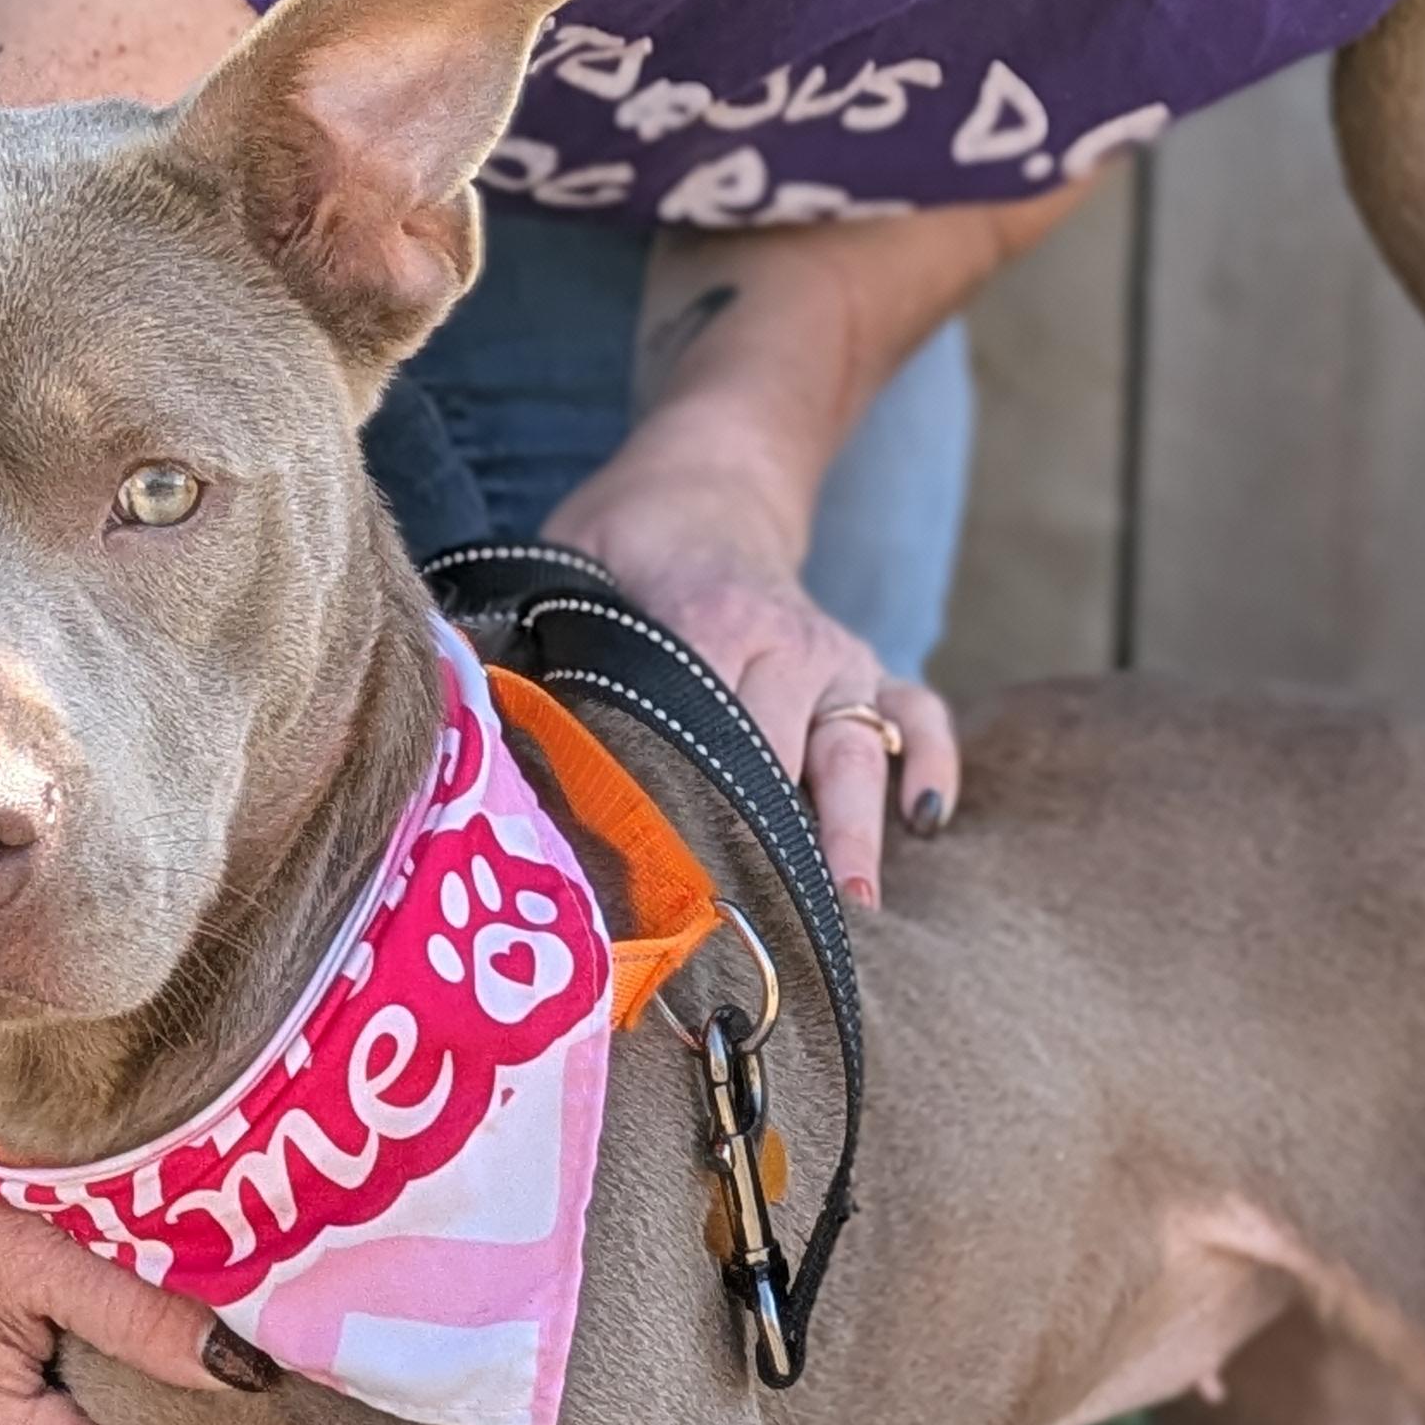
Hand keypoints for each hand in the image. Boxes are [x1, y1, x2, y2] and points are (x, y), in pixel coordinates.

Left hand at [544, 414, 954, 904]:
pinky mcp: (870, 673)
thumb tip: (493, 739)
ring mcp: (837, 661)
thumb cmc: (621, 548)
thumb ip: (542, 645)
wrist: (708, 485)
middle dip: (770, 851)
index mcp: (707, 622)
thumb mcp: (567, 574)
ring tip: (851, 916)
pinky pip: (921, 718)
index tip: (671, 895)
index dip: (691, 815)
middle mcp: (787, 643)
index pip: (706, 733)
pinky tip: (923, 824)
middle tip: (753, 939)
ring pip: (859, 753)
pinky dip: (932, 765)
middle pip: (785, 762)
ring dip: (856, 835)